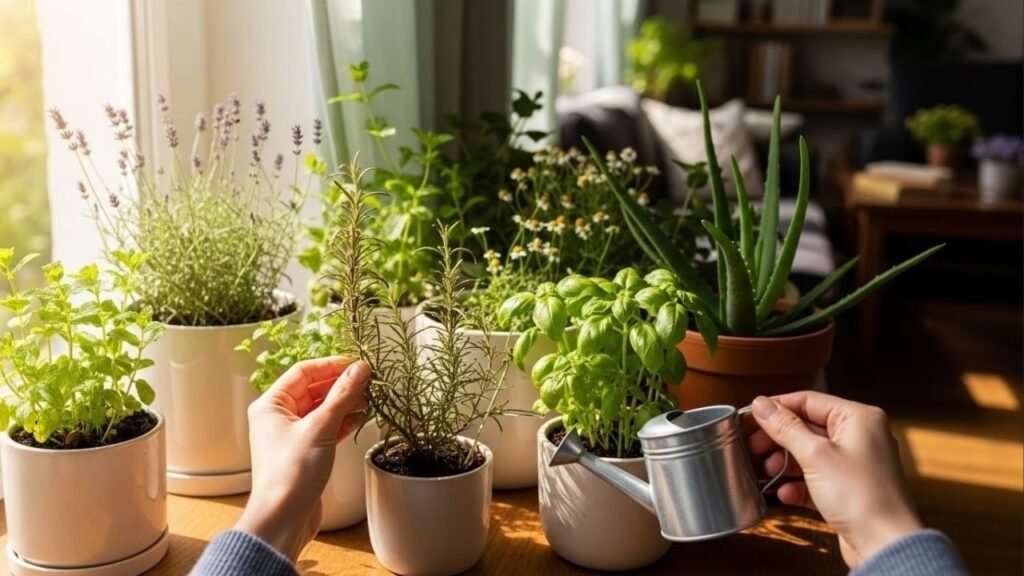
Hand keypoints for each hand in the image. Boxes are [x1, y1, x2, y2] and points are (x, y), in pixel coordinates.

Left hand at [235, 357, 369, 561]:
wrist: (283, 519)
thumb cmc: (291, 473)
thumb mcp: (320, 428)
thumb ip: (343, 395)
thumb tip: (361, 369)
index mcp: (271, 405)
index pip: (304, 372)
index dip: (331, 365)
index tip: (358, 364)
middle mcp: (278, 417)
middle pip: (313, 389)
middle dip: (341, 384)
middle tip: (368, 381)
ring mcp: (291, 435)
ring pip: (322, 409)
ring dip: (344, 402)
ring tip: (369, 399)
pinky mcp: (305, 451)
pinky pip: (326, 427)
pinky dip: (342, 421)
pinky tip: (360, 417)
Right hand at [746, 391, 921, 568]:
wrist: (885, 545)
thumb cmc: (861, 496)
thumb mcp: (815, 455)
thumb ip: (786, 427)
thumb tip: (762, 404)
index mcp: (859, 418)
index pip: (809, 400)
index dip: (776, 407)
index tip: (750, 416)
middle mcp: (860, 436)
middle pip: (807, 427)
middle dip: (778, 438)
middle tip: (753, 446)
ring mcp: (855, 464)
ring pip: (810, 454)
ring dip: (785, 462)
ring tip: (767, 471)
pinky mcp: (849, 489)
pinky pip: (817, 478)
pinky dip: (799, 484)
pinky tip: (785, 493)